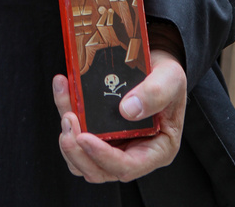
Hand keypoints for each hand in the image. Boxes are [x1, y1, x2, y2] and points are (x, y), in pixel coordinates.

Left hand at [53, 50, 186, 182]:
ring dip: (67, 138)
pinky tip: (63, 90)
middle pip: (98, 170)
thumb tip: (127, 110)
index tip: (84, 137)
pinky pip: (76, 135)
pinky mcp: (98, 131)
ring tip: (65, 107)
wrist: (156, 64)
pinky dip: (65, 113)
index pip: (127, 167)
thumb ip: (155, 93)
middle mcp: (133, 153)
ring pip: (82, 158)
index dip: (103, 157)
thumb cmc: (168, 76)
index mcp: (157, 150)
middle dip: (77, 151)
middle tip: (68, 118)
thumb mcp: (171, 79)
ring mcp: (114, 145)